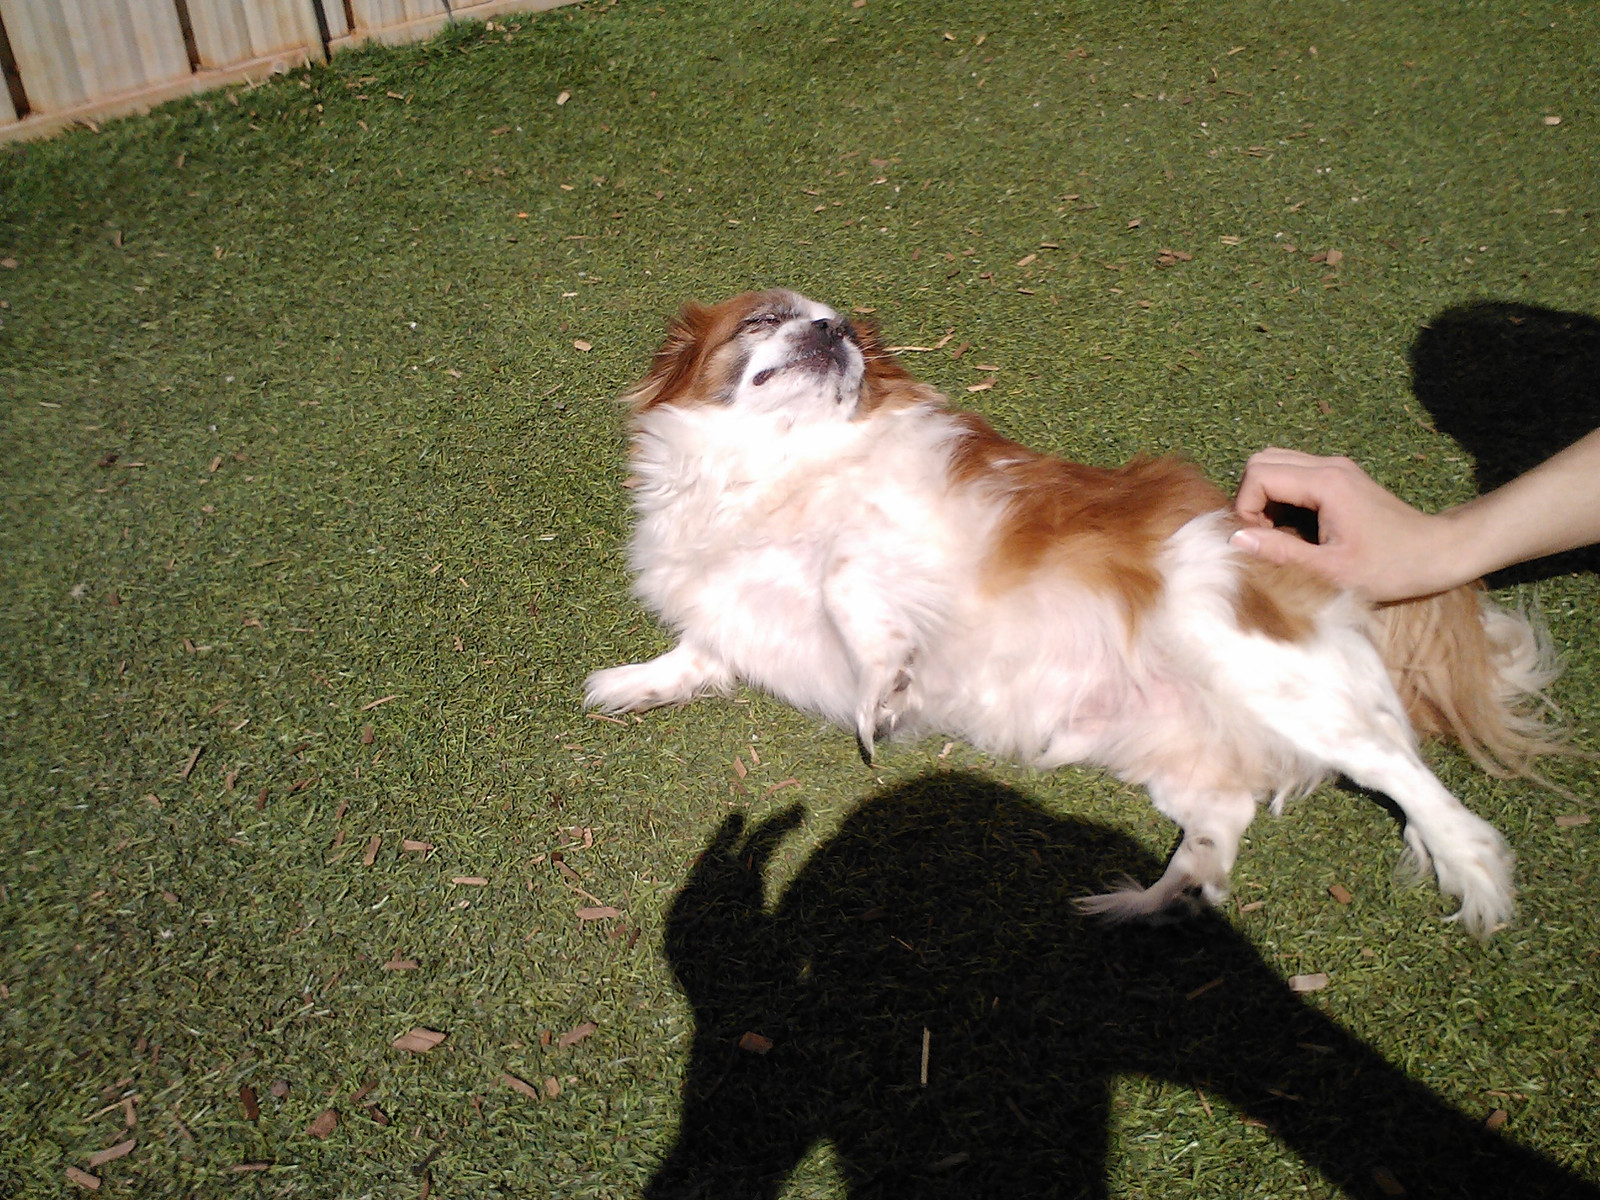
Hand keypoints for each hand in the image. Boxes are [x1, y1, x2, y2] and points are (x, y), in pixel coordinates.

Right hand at [1231, 449, 1463, 601]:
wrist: (1438, 552)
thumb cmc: (1390, 567)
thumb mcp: (1332, 570)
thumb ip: (1281, 552)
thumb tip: (1236, 538)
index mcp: (1325, 483)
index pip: (1258, 475)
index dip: (1246, 507)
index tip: (1260, 540)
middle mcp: (1328, 465)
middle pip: (1262, 460)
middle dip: (1251, 497)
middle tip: (1265, 534)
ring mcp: (1336, 467)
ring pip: (1276, 462)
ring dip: (1265, 495)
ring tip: (1278, 531)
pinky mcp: (1341, 476)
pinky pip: (1295, 472)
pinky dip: (1282, 495)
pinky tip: (1296, 526)